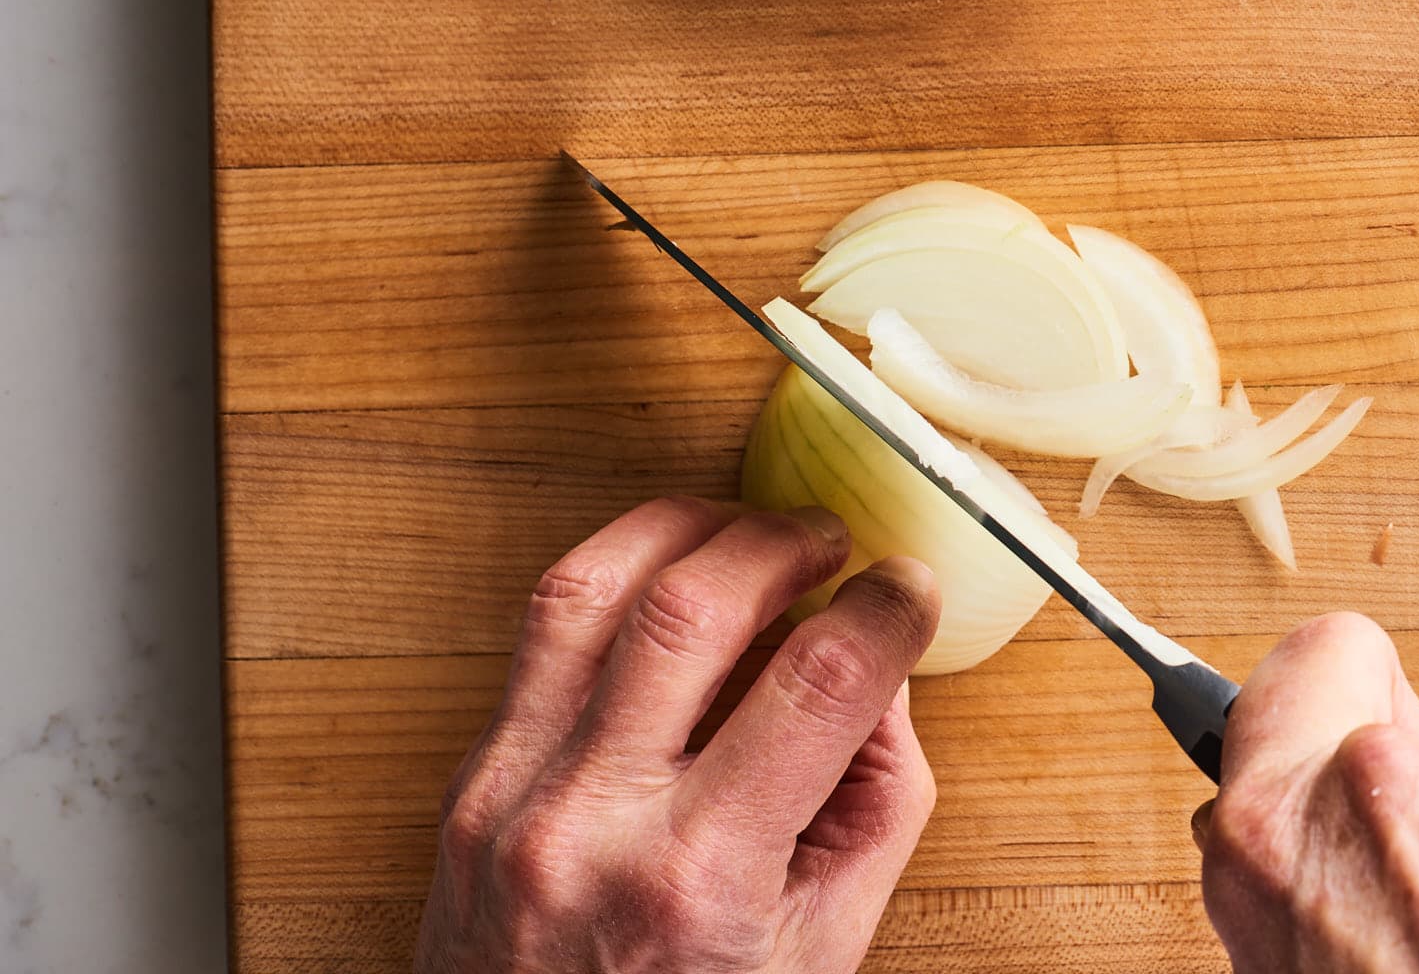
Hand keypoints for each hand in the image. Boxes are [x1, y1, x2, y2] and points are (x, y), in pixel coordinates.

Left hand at [415, 498, 942, 973]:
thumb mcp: (825, 941)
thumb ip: (877, 795)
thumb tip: (882, 665)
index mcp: (702, 877)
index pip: (821, 679)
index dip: (887, 606)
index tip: (907, 588)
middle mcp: (593, 823)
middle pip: (695, 605)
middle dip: (785, 543)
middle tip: (829, 547)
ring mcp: (511, 796)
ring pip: (588, 588)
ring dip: (685, 529)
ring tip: (743, 537)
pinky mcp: (468, 781)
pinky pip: (540, 635)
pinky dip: (618, 582)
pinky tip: (668, 587)